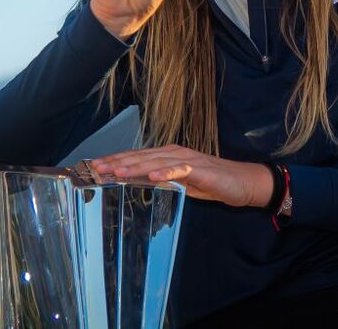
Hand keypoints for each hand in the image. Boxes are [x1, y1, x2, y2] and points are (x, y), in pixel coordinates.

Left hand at [90, 145, 273, 208]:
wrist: (243, 182)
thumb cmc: (212, 182)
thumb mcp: (180, 184)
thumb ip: (160, 181)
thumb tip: (136, 183)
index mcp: (168, 156)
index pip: (137, 157)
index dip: (115, 160)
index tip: (94, 167)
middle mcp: (175, 153)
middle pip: (141, 156)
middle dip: (117, 162)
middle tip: (96, 169)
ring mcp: (188, 160)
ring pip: (156, 161)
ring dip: (135, 166)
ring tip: (116, 171)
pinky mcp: (201, 169)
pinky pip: (181, 170)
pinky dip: (166, 172)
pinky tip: (152, 176)